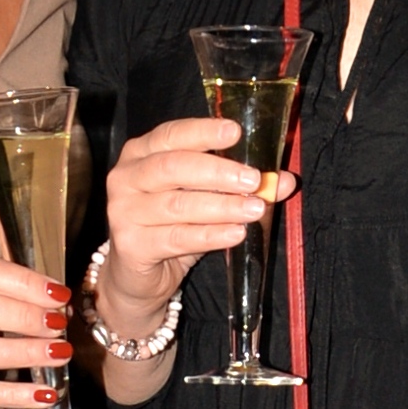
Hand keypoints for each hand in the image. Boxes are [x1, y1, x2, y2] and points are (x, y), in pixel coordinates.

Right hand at [99, 116, 294, 334]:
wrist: (137, 276)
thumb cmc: (170, 227)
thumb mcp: (204, 199)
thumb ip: (237, 185)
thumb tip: (284, 181)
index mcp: (141, 153)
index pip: (171, 135)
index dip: (203, 132)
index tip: (236, 131)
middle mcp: (126, 177)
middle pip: (173, 167)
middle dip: (217, 171)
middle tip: (254, 179)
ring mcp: (123, 212)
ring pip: (177, 205)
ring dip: (221, 206)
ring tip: (254, 208)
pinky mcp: (130, 245)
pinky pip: (176, 238)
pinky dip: (210, 235)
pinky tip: (236, 233)